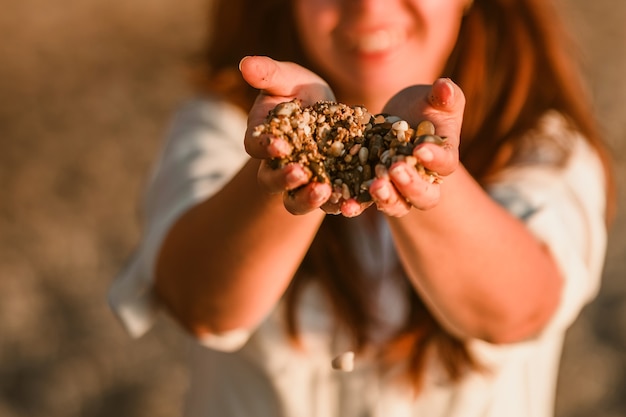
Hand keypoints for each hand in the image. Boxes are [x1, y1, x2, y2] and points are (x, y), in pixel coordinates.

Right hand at [240, 56, 335, 214]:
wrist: (329, 111)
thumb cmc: (299, 91)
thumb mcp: (287, 78)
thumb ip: (268, 74)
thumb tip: (244, 63)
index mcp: (263, 139)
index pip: (255, 146)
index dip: (264, 147)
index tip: (279, 145)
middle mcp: (277, 166)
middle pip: (272, 181)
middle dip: (284, 179)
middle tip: (300, 173)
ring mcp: (301, 183)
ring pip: (296, 201)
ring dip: (308, 199)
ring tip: (324, 192)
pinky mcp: (326, 190)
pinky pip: (328, 204)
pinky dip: (338, 206)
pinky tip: (350, 204)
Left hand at [369, 79, 463, 215]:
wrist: (399, 121)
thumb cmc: (425, 108)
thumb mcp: (435, 98)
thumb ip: (445, 95)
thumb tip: (445, 86)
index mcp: (443, 159)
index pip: (445, 163)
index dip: (434, 158)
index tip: (419, 149)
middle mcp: (424, 182)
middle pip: (424, 195)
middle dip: (410, 184)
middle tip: (395, 170)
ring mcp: (399, 191)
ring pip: (398, 204)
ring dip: (386, 199)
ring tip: (374, 187)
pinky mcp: (374, 191)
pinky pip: (367, 203)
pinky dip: (357, 205)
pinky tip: (344, 205)